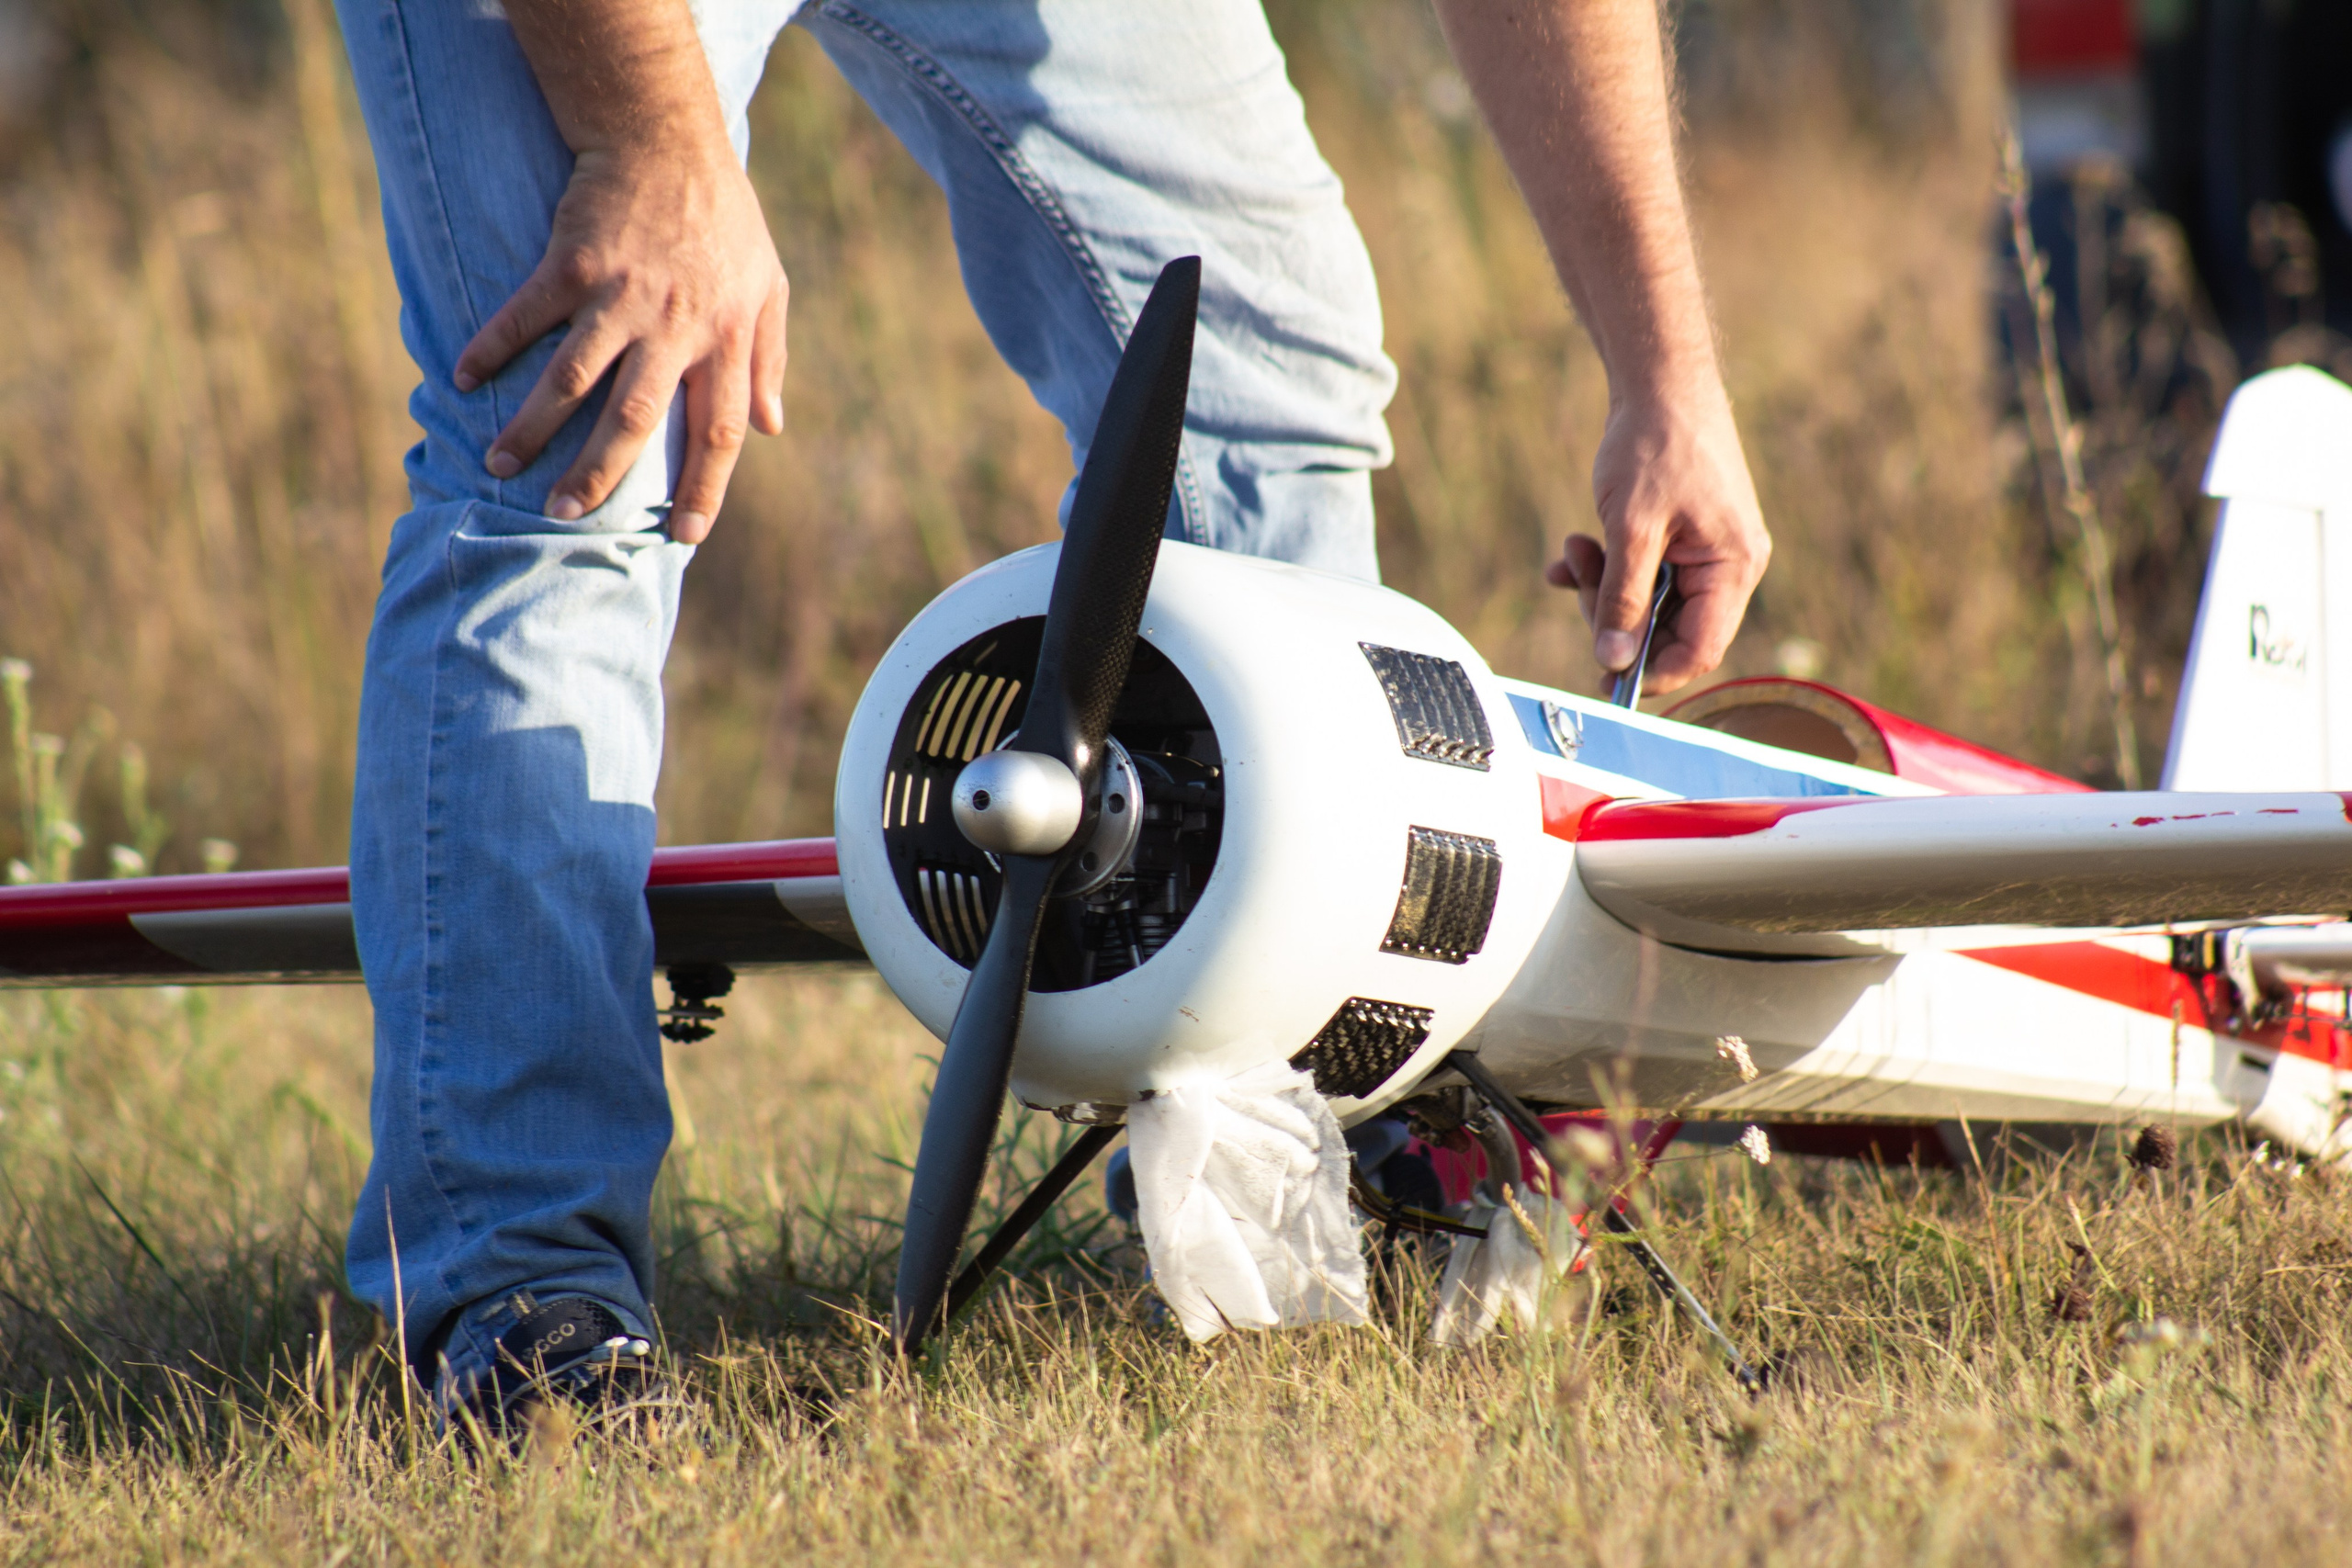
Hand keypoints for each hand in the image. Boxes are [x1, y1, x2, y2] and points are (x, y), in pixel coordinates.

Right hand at [455, 137, 786, 543]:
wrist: (666, 137)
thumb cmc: (722, 219)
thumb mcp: (767, 287)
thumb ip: (768, 359)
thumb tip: (772, 428)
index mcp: (724, 341)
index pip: (721, 434)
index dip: (705, 490)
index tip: (684, 537)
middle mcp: (673, 328)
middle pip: (635, 421)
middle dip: (598, 476)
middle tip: (565, 517)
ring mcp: (618, 298)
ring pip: (570, 380)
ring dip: (532, 428)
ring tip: (500, 466)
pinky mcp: (571, 265)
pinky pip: (524, 317)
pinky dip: (490, 348)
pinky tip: (463, 379)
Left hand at [1545, 385, 1769, 695]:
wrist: (1661, 378)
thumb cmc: (1654, 445)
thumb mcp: (1630, 530)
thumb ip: (1622, 599)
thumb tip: (1611, 662)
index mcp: (1733, 568)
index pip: (1699, 650)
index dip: (1650, 671)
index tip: (1601, 676)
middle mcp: (1729, 565)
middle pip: (1670, 630)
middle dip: (1614, 615)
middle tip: (1575, 583)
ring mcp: (1707, 550)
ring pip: (1650, 601)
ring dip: (1603, 585)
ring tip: (1574, 548)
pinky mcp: (1682, 536)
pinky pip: (1643, 573)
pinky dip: (1607, 567)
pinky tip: (1575, 550)